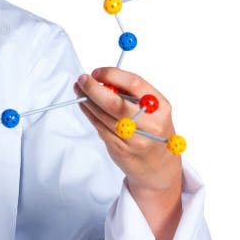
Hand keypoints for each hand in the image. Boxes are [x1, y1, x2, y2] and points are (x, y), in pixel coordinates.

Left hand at [73, 66, 181, 195]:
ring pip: (103, 115)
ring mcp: (135, 139)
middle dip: (93, 88)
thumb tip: (102, 78)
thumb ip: (131, 93)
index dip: (112, 74)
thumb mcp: (153, 109)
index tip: (96, 72)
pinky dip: (89, 113)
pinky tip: (84, 105)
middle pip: (114, 102)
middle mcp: (150, 123)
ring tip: (79, 90)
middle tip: (82, 79)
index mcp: (160, 107)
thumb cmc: (153, 130)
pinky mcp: (121, 149)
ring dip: (87, 100)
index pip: (134, 83)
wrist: (159, 167)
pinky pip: (100, 127)